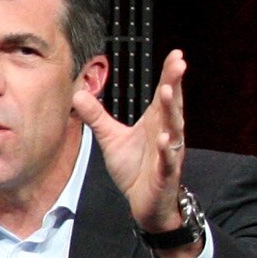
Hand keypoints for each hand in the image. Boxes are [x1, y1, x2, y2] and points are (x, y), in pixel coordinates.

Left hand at [72, 47, 189, 233]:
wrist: (145, 203)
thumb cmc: (135, 168)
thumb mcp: (112, 139)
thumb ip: (97, 117)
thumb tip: (78, 93)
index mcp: (156, 122)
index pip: (164, 94)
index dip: (169, 75)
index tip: (176, 54)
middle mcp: (166, 133)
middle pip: (172, 105)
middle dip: (175, 84)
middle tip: (178, 63)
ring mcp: (169, 153)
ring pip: (174, 128)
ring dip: (172, 111)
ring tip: (169, 92)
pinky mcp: (165, 173)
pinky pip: (168, 160)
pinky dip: (167, 149)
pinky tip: (165, 138)